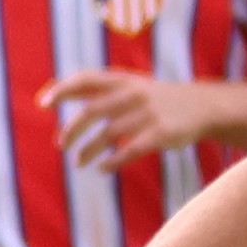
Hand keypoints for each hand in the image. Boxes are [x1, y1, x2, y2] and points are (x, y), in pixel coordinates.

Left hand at [45, 69, 213, 169]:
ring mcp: (147, 114)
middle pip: (92, 110)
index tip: (43, 103)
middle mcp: (133, 94)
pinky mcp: (160, 133)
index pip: (85, 79)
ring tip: (78, 162)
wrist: (203, 106)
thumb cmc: (158, 98)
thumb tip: (59, 91)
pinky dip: (112, 161)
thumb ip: (101, 89)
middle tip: (60, 144)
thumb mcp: (132, 85)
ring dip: (88, 150)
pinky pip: (130, 150)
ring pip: (108, 134)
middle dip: (72, 128)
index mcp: (123, 80)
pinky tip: (101, 168)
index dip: (62, 89)